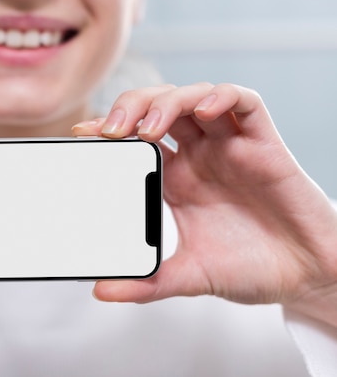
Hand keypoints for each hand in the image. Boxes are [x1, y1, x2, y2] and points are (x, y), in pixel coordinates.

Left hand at [73, 83, 336, 327]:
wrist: (305, 275)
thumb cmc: (250, 268)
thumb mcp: (189, 275)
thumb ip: (147, 283)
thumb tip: (102, 291)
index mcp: (176, 179)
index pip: (135, 138)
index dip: (109, 129)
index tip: (83, 134)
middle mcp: (199, 156)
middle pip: (158, 107)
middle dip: (131, 107)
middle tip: (111, 130)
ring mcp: (229, 146)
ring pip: (193, 97)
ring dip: (168, 102)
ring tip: (149, 127)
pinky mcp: (264, 143)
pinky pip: (244, 102)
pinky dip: (222, 97)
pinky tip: (205, 110)